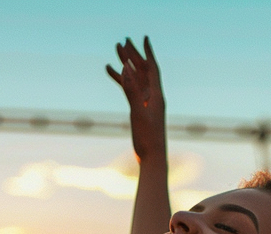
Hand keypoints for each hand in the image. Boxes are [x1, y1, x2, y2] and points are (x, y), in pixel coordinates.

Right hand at [107, 37, 165, 161]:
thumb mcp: (138, 113)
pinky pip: (131, 91)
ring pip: (136, 79)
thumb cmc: (148, 138)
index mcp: (156, 96)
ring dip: (126, 66)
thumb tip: (126, 69)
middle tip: (123, 41)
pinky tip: (113, 75)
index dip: (148, 52)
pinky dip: (123, 82)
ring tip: (115, 52)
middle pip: (143, 70)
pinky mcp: (141, 111)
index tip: (144, 38)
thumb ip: (131, 90)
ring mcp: (147, 103)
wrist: (152, 159)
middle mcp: (153, 97)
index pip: (152, 68)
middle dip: (134, 55)